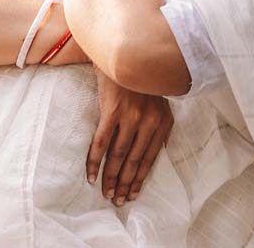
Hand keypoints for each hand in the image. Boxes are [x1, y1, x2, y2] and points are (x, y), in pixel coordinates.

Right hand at [87, 69, 172, 205]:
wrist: (123, 53)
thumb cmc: (140, 79)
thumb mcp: (159, 100)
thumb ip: (161, 124)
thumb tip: (162, 149)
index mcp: (163, 121)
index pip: (151, 158)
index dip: (140, 179)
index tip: (132, 194)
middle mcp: (149, 121)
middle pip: (135, 160)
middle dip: (124, 183)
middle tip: (116, 200)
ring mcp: (131, 116)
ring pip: (119, 155)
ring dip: (110, 177)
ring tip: (105, 192)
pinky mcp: (112, 110)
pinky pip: (101, 142)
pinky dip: (95, 161)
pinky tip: (91, 175)